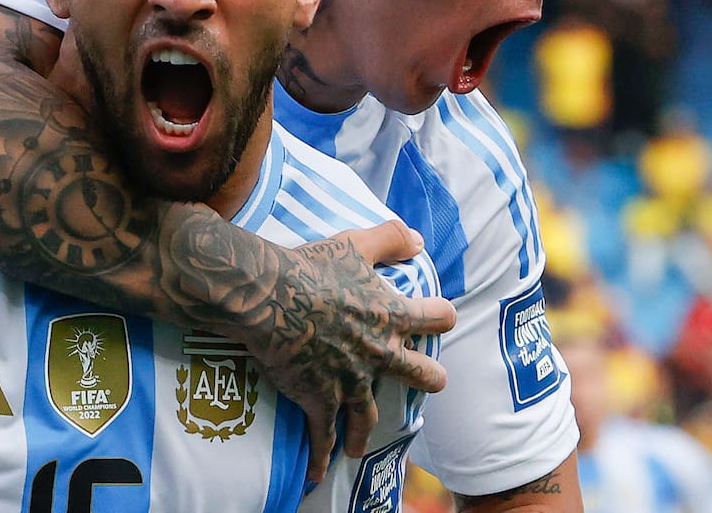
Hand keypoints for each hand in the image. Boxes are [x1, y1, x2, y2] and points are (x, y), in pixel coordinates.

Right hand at [248, 221, 455, 481]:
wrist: (270, 297)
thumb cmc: (310, 266)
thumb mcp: (355, 243)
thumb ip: (389, 238)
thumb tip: (418, 239)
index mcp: (390, 315)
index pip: (436, 316)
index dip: (440, 314)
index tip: (441, 317)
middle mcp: (378, 353)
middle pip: (420, 373)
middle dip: (427, 378)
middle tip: (431, 381)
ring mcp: (350, 380)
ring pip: (368, 415)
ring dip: (365, 431)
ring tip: (362, 446)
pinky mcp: (320, 399)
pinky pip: (324, 435)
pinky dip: (320, 457)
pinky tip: (317, 474)